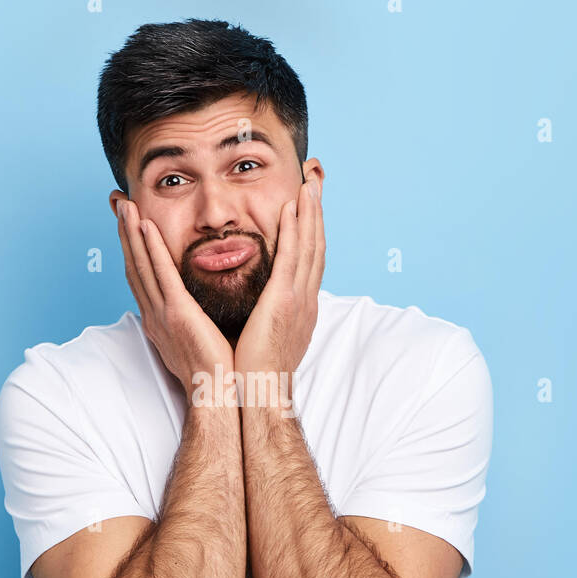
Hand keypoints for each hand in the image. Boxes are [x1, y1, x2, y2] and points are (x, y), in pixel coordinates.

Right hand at [115, 198, 235, 399]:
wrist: (218, 395)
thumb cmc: (216, 372)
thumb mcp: (198, 339)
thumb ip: (194, 319)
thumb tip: (200, 308)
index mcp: (160, 320)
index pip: (142, 277)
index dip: (133, 249)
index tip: (129, 224)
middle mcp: (154, 314)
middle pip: (134, 265)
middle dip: (124, 233)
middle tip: (117, 204)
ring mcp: (163, 314)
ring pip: (142, 265)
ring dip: (132, 233)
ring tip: (125, 205)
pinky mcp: (178, 314)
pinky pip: (161, 275)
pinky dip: (152, 249)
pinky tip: (145, 226)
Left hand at [233, 177, 323, 379]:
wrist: (261, 392)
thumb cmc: (258, 370)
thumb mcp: (269, 335)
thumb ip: (269, 314)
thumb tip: (263, 305)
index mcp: (301, 306)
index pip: (310, 261)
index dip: (312, 232)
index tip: (309, 208)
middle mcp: (306, 298)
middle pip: (317, 246)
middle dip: (317, 214)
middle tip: (316, 185)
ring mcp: (298, 298)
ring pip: (309, 246)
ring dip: (310, 213)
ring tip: (309, 185)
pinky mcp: (284, 301)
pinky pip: (292, 258)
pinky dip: (295, 230)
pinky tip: (292, 208)